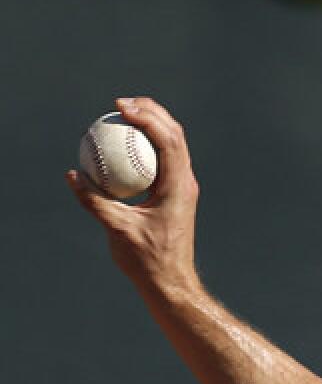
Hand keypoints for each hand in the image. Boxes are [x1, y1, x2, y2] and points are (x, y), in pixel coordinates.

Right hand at [67, 97, 200, 295]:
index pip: (168, 140)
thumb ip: (95, 201)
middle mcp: (185, 182)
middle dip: (151, 111)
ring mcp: (182, 187)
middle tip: (121, 103)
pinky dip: (145, 147)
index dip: (147, 117)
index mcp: (179, 186)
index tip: (121, 107)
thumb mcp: (117, 229)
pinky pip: (161, 161)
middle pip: (174, 134)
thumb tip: (74, 175)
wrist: (170, 280)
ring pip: (172, 145)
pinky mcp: (175, 193)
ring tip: (124, 113)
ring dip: (152, 125)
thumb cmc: (148, 259)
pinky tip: (121, 145)